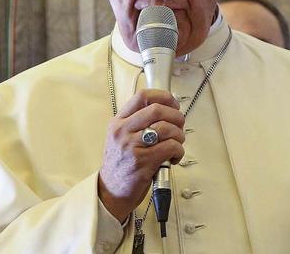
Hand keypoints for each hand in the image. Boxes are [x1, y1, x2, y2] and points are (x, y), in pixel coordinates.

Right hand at [98, 89, 185, 221]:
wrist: (110, 192)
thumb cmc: (121, 164)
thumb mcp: (122, 137)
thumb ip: (139, 123)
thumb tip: (169, 110)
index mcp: (119, 122)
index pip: (142, 96)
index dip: (164, 97)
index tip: (173, 105)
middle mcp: (123, 131)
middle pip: (157, 110)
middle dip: (176, 116)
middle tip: (180, 126)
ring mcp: (131, 146)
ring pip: (166, 128)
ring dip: (179, 135)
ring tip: (177, 144)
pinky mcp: (142, 162)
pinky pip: (170, 147)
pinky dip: (178, 151)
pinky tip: (174, 157)